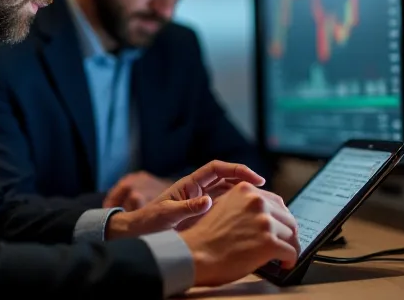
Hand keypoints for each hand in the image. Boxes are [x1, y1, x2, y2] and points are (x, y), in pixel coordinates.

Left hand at [105, 161, 264, 238]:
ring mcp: (201, 202)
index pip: (217, 168)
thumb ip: (187, 207)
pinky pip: (223, 208)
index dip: (237, 169)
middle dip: (245, 181)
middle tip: (264, 192)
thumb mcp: (167, 214)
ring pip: (227, 193)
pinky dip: (236, 210)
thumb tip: (208, 201)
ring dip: (243, 196)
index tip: (255, 178)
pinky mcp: (202, 215)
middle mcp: (198, 190)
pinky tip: (246, 219)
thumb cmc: (149, 221)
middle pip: (226, 178)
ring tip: (260, 205)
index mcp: (190, 184)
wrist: (139, 233)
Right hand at [178, 182, 300, 287]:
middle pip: (287, 217)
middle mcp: (257, 202)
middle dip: (288, 232)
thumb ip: (242, 206)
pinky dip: (290, 259)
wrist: (194, 254)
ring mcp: (264, 221)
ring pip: (291, 234)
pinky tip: (285, 263)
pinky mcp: (269, 242)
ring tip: (284, 255)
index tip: (280, 227)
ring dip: (289, 245)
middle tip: (286, 243)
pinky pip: (291, 250)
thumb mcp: (223, 207)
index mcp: (245, 190)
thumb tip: (262, 216)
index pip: (276, 202)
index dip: (280, 218)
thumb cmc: (205, 237)